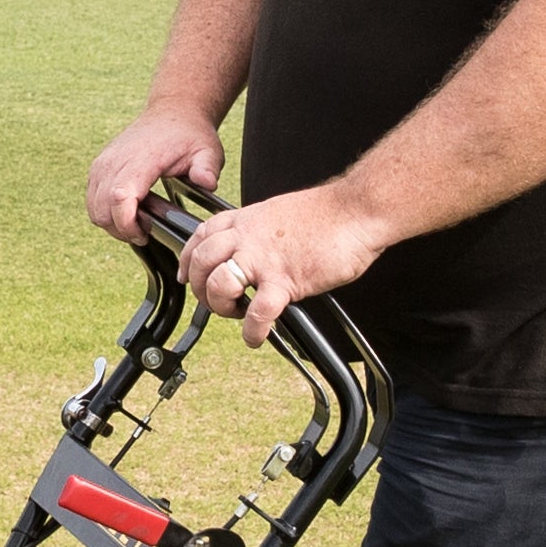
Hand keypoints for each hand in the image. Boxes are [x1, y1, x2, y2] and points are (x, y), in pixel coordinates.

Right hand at [85, 101, 223, 238]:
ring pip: (94, 208)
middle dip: (121, 229)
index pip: (120, 197)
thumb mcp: (207, 150)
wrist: (172, 113)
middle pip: (102, 209)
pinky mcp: (98, 167)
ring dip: (113, 223)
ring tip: (139, 220)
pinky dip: (107, 212)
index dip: (127, 224)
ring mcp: (103, 163)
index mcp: (141, 158)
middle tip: (146, 230)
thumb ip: (207, 168)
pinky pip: (92, 200)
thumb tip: (207, 183)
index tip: (144, 234)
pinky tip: (129, 210)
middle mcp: (115, 160)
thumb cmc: (188, 134)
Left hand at [181, 181, 392, 345]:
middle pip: (202, 263)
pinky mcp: (285, 280)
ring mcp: (264, 258)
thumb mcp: (278, 213)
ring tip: (238, 314)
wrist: (357, 210)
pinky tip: (257, 336)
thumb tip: (253, 250)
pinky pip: (258, 312)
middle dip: (201, 289)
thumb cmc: (327, 214)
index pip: (200, 236)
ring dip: (222, 308)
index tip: (188, 276)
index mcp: (246, 220)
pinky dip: (253, 331)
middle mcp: (248, 237)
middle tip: (216, 301)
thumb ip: (259, 231)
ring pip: (220, 285)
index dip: (189, 260)